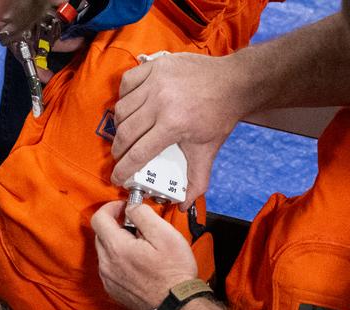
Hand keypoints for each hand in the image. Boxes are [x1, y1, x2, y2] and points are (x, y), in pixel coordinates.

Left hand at [91, 200, 200, 309]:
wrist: (177, 306)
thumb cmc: (174, 272)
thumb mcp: (164, 234)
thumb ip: (142, 214)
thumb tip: (131, 207)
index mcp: (116, 248)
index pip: (98, 218)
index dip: (111, 207)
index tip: (124, 208)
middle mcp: (106, 265)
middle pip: (100, 235)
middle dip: (115, 226)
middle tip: (137, 228)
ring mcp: (108, 280)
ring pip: (105, 252)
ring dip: (117, 244)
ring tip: (140, 248)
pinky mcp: (113, 291)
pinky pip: (109, 268)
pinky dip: (119, 261)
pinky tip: (138, 264)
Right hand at [110, 53, 247, 204]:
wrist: (232, 82)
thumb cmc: (219, 116)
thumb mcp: (207, 150)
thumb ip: (196, 180)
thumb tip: (184, 204)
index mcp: (172, 124)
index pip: (137, 154)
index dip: (123, 170)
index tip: (117, 178)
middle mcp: (159, 101)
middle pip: (125, 133)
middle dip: (119, 151)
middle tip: (122, 158)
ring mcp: (155, 81)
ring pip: (122, 109)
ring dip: (120, 126)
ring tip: (126, 134)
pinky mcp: (155, 65)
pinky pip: (126, 83)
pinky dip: (124, 97)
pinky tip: (130, 107)